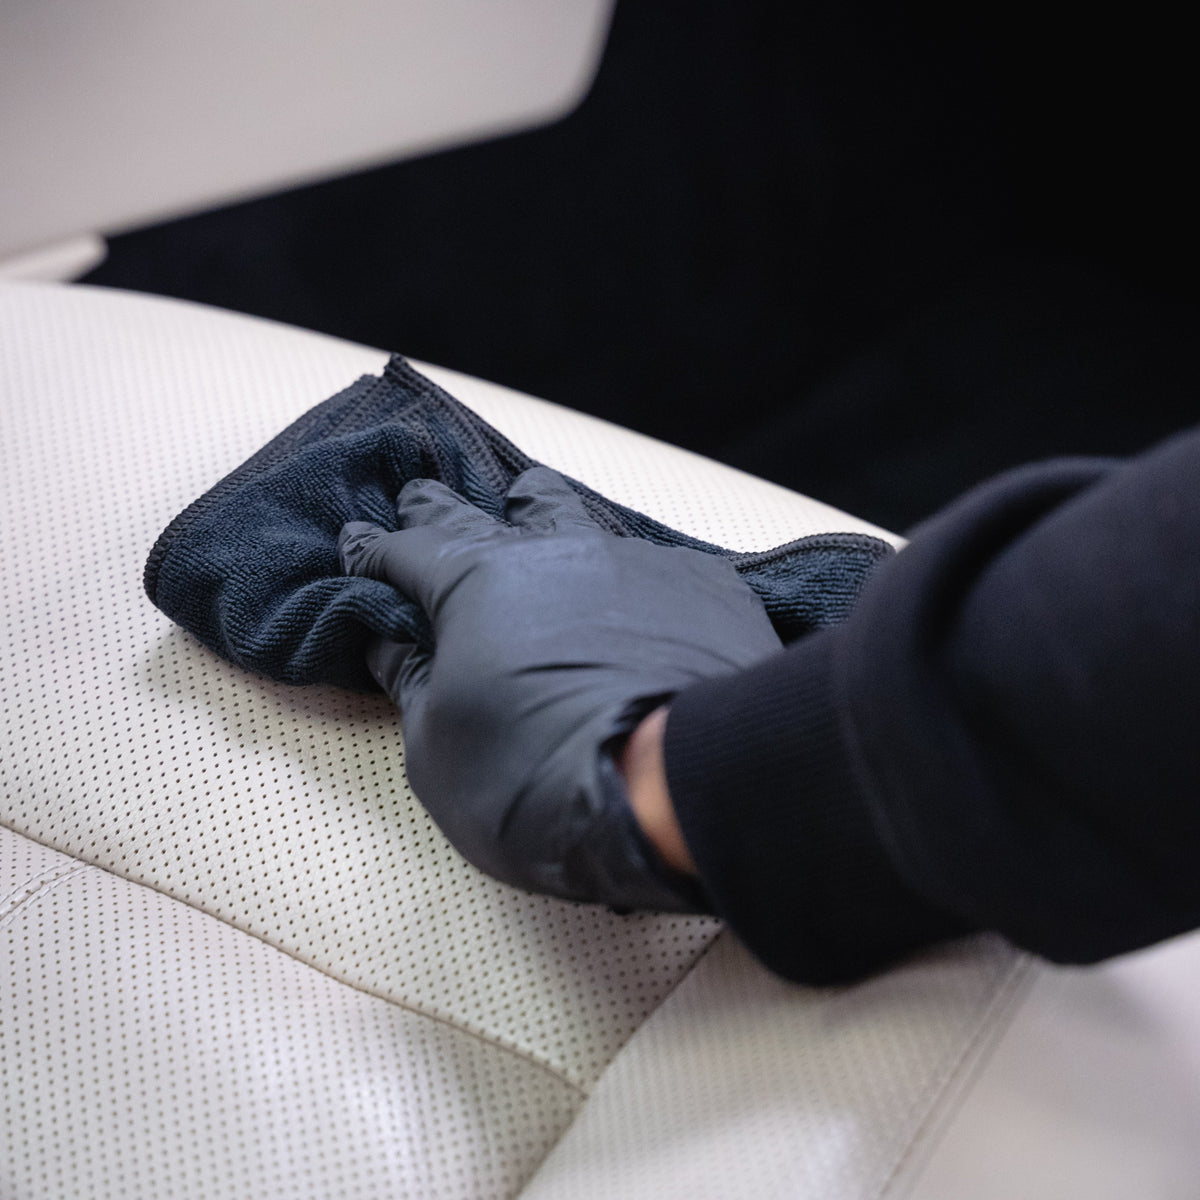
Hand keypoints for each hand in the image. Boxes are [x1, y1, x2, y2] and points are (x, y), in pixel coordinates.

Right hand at [339, 466, 781, 911]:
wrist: (671, 787)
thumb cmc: (535, 776)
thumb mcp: (437, 748)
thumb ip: (413, 683)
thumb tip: (391, 643)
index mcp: (475, 581)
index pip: (408, 550)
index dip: (375, 551)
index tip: (357, 544)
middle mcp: (551, 552)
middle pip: (480, 514)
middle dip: (440, 509)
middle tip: (420, 496)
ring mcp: (629, 560)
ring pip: (568, 516)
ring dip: (537, 510)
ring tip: (527, 499)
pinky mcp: (697, 584)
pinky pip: (642, 561)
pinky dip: (615, 572)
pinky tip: (623, 593)